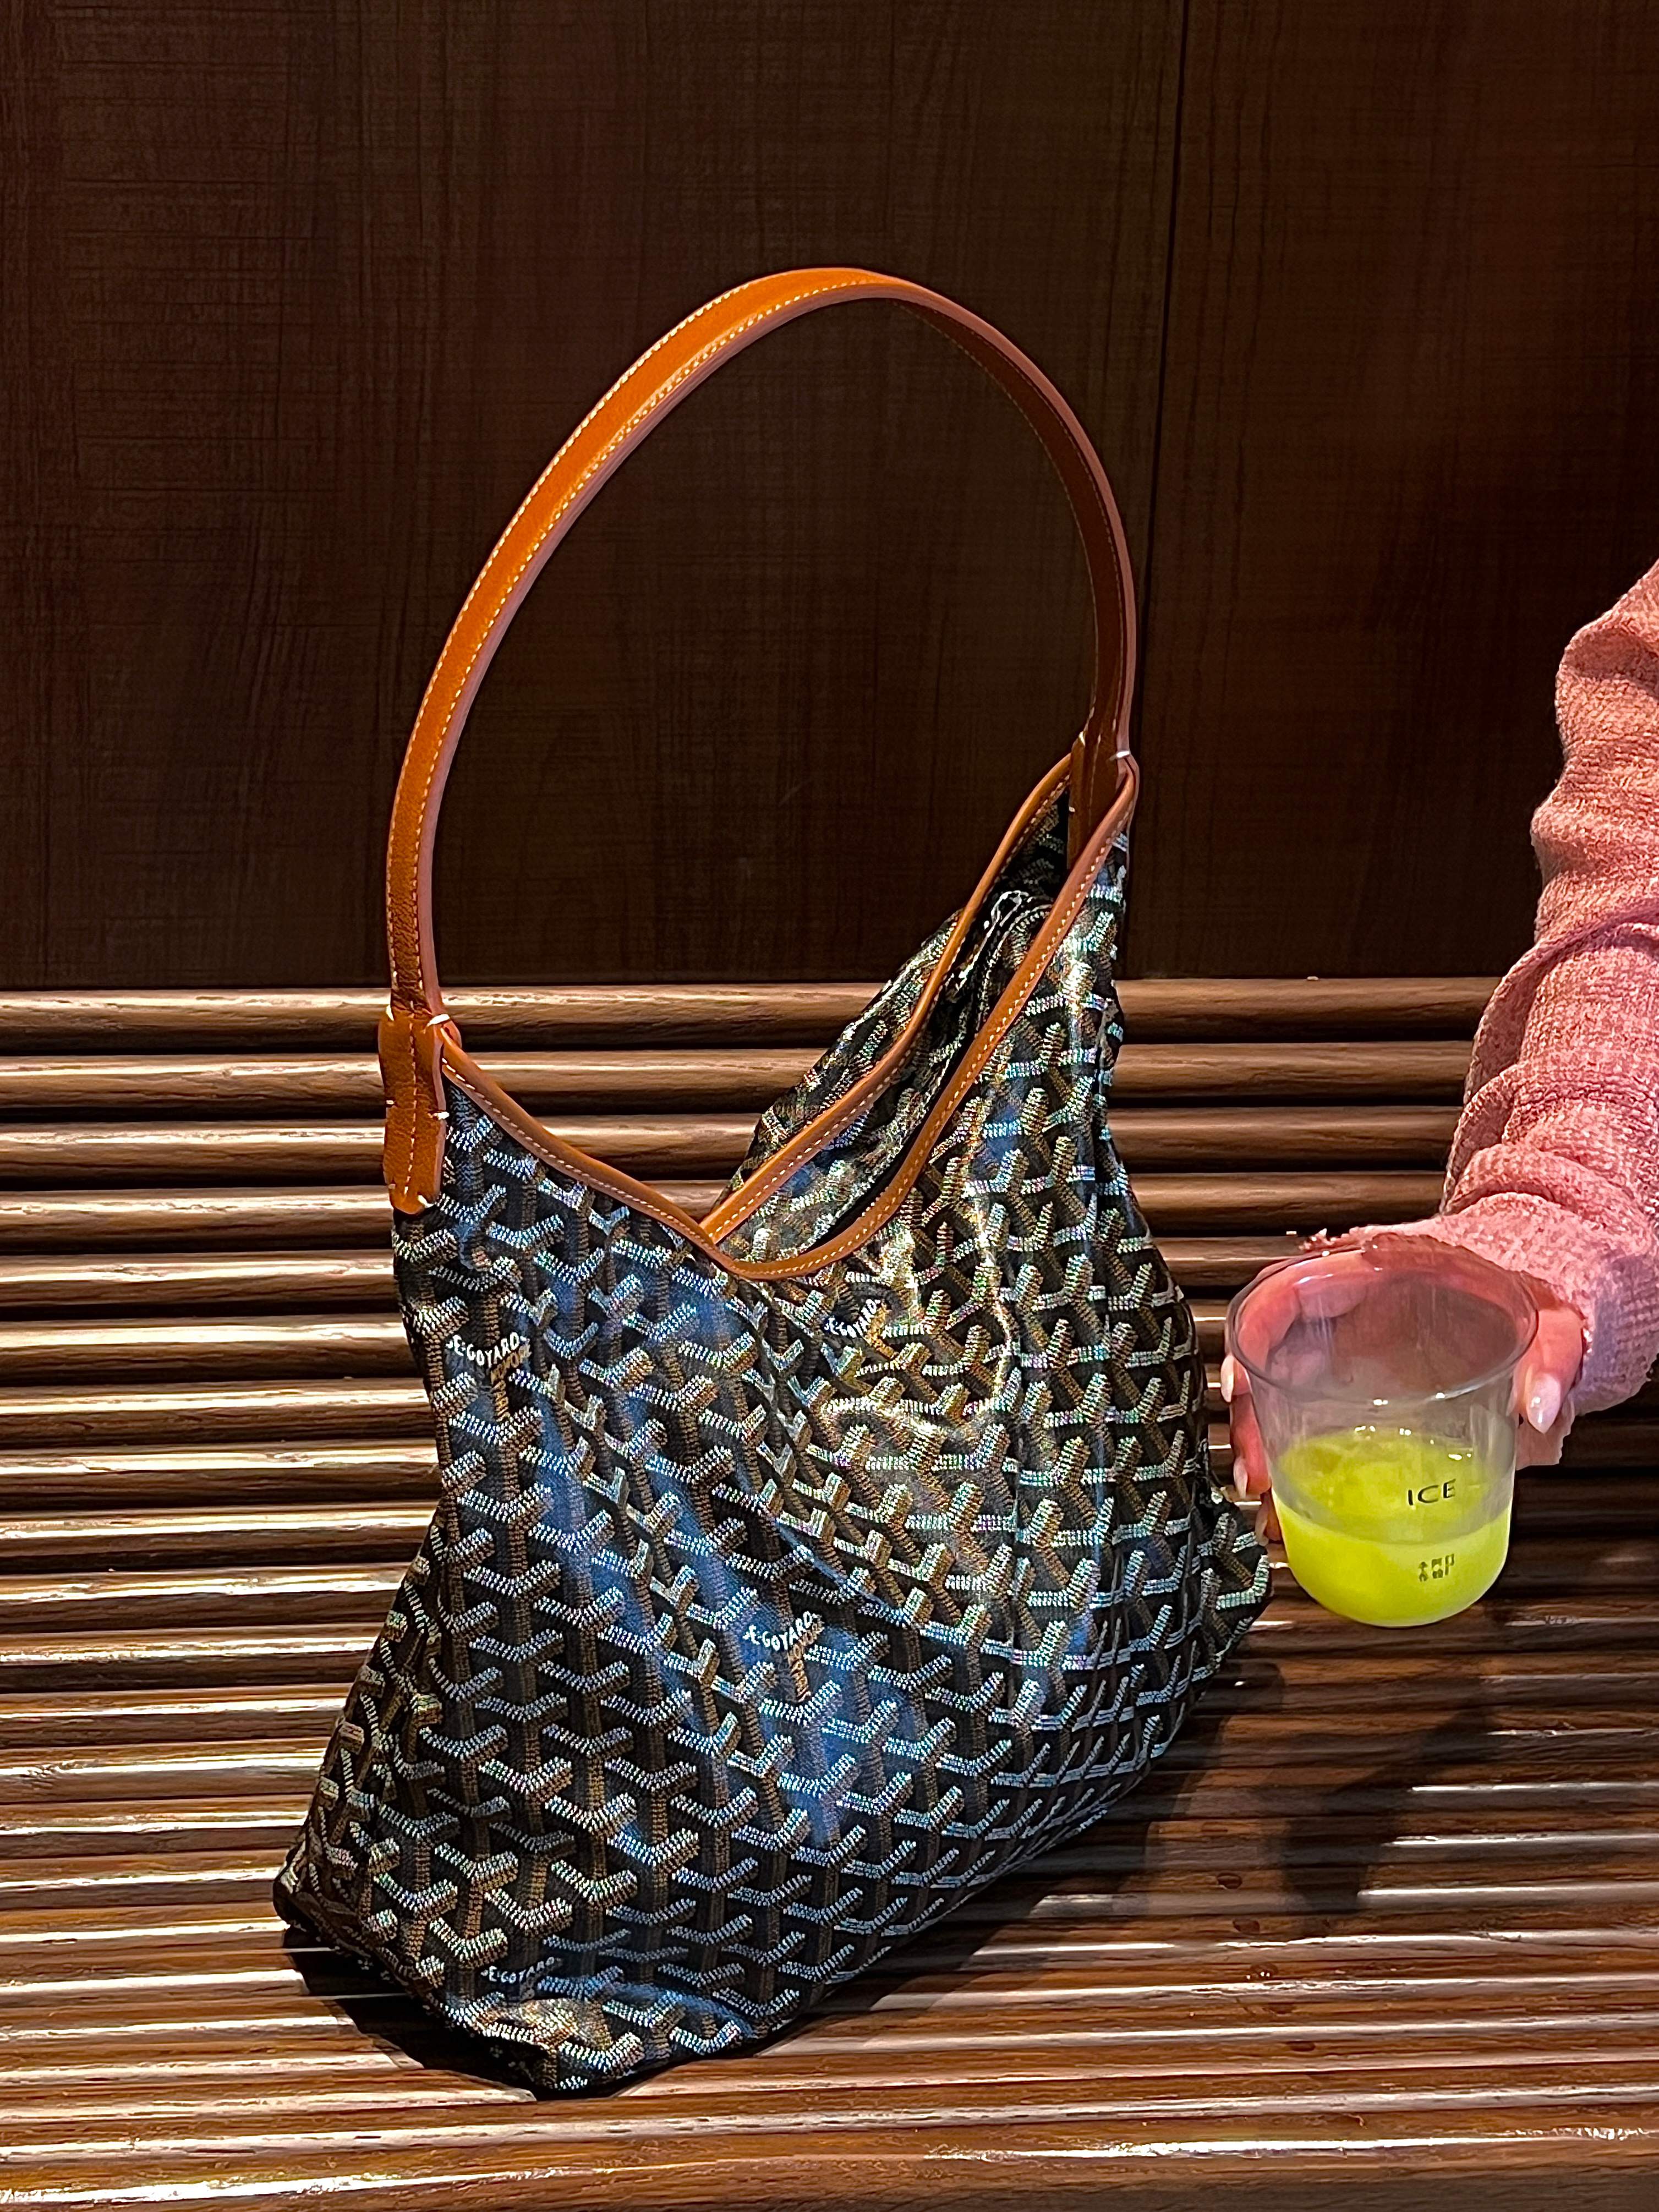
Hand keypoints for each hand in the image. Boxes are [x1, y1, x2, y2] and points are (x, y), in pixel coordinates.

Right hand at [1223, 1239, 1585, 1537]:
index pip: (1293, 1289)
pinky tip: (1294, 1497)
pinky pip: (1315, 1413)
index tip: (1242, 1382)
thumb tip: (1540, 1403)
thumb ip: (1554, 1355)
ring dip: (1266, 1443)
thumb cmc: (1533, 1285)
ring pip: (1284, 1389)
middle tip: (1257, 1471)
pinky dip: (1296, 1455)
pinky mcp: (1366, 1386)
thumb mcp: (1551, 1316)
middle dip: (1252, 1415)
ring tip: (1267, 1496)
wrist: (1542, 1293)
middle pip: (1274, 1353)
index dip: (1255, 1334)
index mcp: (1381, 1274)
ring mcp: (1356, 1350)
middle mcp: (1355, 1311)